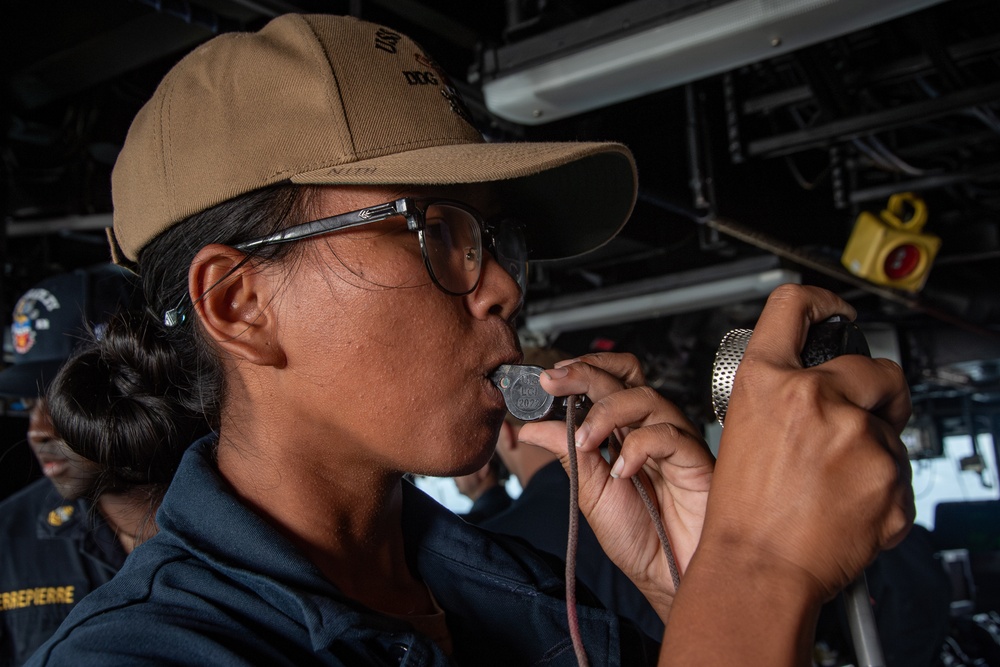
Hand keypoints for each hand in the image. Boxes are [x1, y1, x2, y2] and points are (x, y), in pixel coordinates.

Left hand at [517, 352, 713, 619]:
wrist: (667, 576)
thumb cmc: (639, 535)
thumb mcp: (589, 489)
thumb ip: (566, 451)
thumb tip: (531, 426)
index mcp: (626, 431)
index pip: (608, 381)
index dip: (580, 371)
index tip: (547, 378)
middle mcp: (651, 428)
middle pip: (625, 378)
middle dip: (586, 374)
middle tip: (554, 383)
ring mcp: (675, 440)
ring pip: (646, 397)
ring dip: (606, 413)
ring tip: (585, 442)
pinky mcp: (696, 459)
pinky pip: (669, 435)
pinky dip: (639, 447)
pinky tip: (623, 471)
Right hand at [702, 284, 913, 601]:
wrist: (759, 568)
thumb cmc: (743, 513)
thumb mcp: (742, 430)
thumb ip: (784, 395)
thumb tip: (819, 380)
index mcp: (769, 383)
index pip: (795, 307)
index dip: (821, 302)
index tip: (837, 312)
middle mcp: (815, 399)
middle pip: (873, 367)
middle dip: (876, 389)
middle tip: (861, 417)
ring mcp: (857, 438)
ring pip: (890, 427)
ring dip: (873, 448)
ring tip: (834, 483)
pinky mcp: (890, 478)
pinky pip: (900, 472)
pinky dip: (882, 487)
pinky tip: (847, 505)